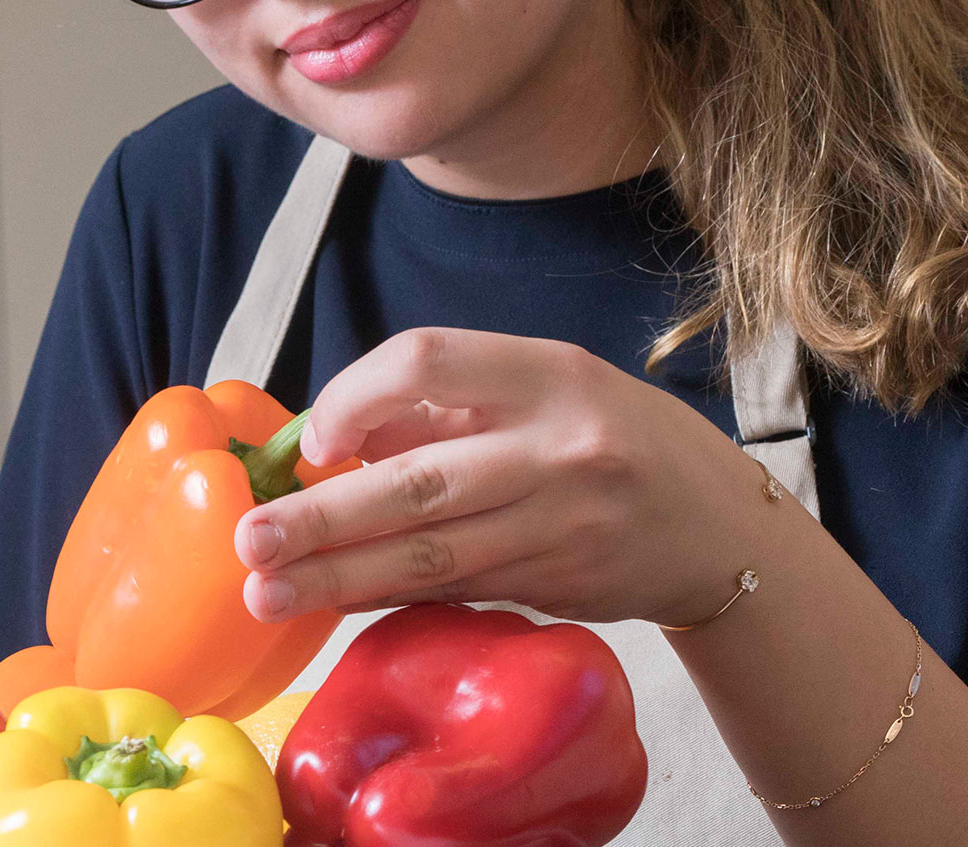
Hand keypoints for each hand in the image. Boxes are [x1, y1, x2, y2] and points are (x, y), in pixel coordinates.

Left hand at [232, 327, 772, 626]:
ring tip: (266, 592)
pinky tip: (331, 606)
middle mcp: (557, 449)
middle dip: (323, 517)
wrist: (718, 526)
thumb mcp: (541, 387)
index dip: (354, 395)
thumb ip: (441, 407)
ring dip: (338, 579)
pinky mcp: (556, 587)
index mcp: (545, 373)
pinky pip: (453, 590)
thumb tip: (325, 438)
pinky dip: (386, 598)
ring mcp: (561, 526)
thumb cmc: (609, 436)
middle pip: (417, 482)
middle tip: (249, 539)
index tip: (314, 440)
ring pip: (430, 556)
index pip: (426, 361)